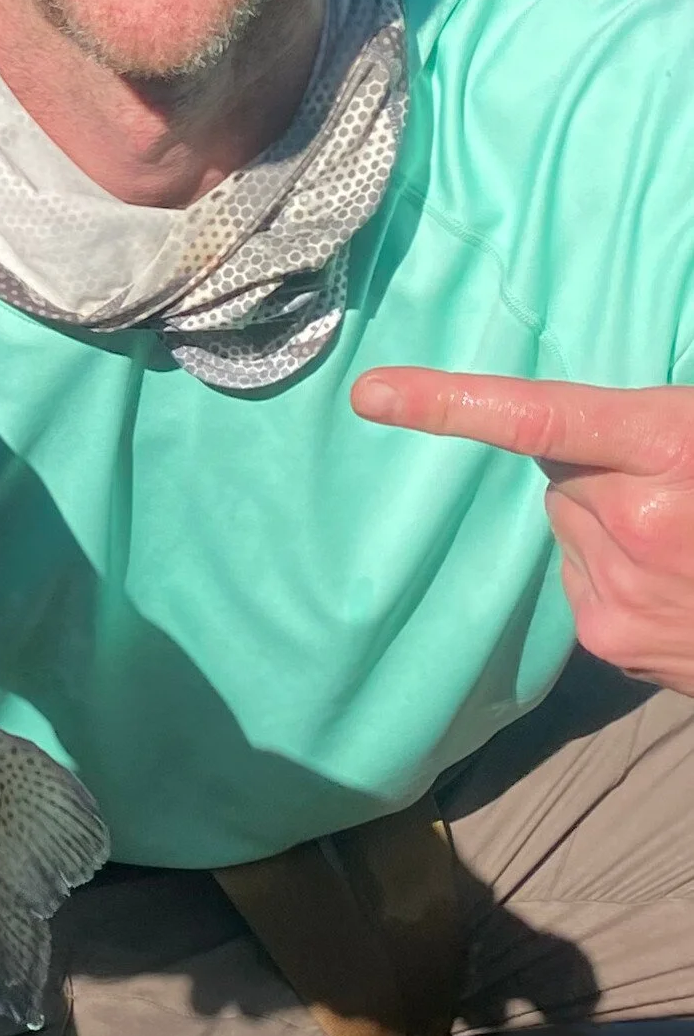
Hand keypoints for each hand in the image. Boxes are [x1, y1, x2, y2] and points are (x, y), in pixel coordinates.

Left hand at [354, 370, 693, 697]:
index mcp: (672, 451)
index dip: (450, 402)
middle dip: (599, 468)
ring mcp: (621, 593)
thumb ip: (658, 425)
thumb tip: (584, 429)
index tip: (373, 395)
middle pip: (561, 472)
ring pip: (571, 527)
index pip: (541, 417)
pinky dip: (615, 568)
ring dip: (609, 521)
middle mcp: (637, 523)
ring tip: (688, 536)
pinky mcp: (612, 641)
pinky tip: (677, 577)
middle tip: (677, 483)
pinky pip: (583, 577)